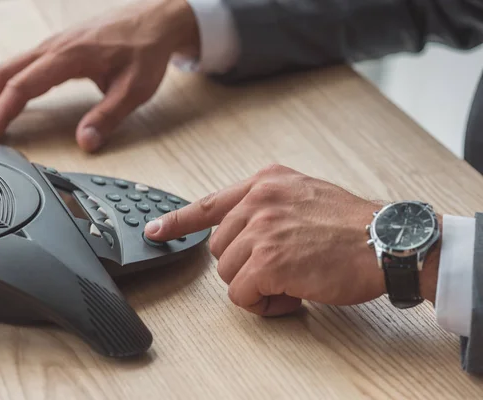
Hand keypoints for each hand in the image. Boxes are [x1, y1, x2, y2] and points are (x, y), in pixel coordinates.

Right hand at [0, 0, 198, 151]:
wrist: (156, 19)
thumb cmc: (146, 50)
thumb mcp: (135, 89)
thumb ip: (108, 117)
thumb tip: (85, 142)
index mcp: (69, 56)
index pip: (22, 86)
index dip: (1, 114)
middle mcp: (54, 47)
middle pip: (2, 74)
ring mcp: (54, 45)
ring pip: (8, 67)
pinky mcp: (58, 48)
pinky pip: (21, 65)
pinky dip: (4, 84)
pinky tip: (2, 100)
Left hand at [145, 164, 439, 315]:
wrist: (388, 241)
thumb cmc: (352, 226)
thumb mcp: (305, 195)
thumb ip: (269, 206)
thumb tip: (244, 233)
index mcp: (266, 182)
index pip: (209, 203)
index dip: (177, 221)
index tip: (155, 231)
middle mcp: (259, 199)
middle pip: (220, 248)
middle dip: (245, 266)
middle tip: (280, 270)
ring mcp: (261, 228)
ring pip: (228, 273)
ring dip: (256, 286)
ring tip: (292, 281)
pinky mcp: (267, 259)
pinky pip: (242, 294)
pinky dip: (263, 303)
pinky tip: (292, 294)